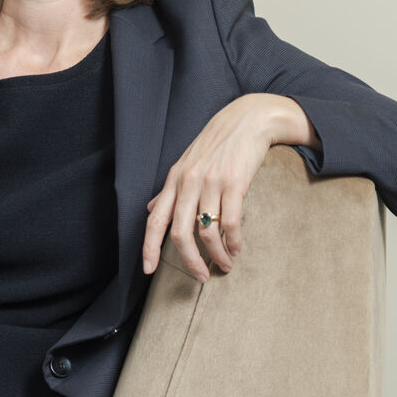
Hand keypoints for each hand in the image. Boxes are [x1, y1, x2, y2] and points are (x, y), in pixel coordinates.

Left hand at [141, 93, 318, 281]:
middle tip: (201, 277)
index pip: (154, 220)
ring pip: (207, 232)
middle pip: (179, 233)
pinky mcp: (234, 183)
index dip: (149, 248)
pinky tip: (237, 248)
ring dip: (217, 255)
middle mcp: (188, 183)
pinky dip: (234, 241)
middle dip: (190, 261)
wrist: (248, 120)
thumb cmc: (217, 144)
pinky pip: (231, 222)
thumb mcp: (186, 164)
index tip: (148, 270)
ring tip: (225, 265)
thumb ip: (168, 191)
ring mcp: (211, 183)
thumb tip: (150, 209)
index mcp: (174, 181)